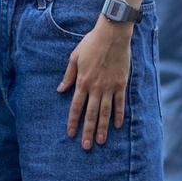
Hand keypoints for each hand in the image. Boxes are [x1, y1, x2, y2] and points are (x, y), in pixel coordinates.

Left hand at [57, 17, 132, 147]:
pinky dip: (118, 115)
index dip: (73, 121)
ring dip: (103, 128)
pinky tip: (117, 126)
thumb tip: (60, 89)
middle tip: (86, 146)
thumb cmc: (92, 43)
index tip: (71, 133)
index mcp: (82, 81)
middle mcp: (95, 87)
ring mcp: (109, 87)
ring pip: (105, 112)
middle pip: (90, 114)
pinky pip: (119, 103)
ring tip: (101, 141)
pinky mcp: (121, 84)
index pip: (76, 106)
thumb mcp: (75, 57)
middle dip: (87, 131)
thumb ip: (68, 75)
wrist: (112, 34)